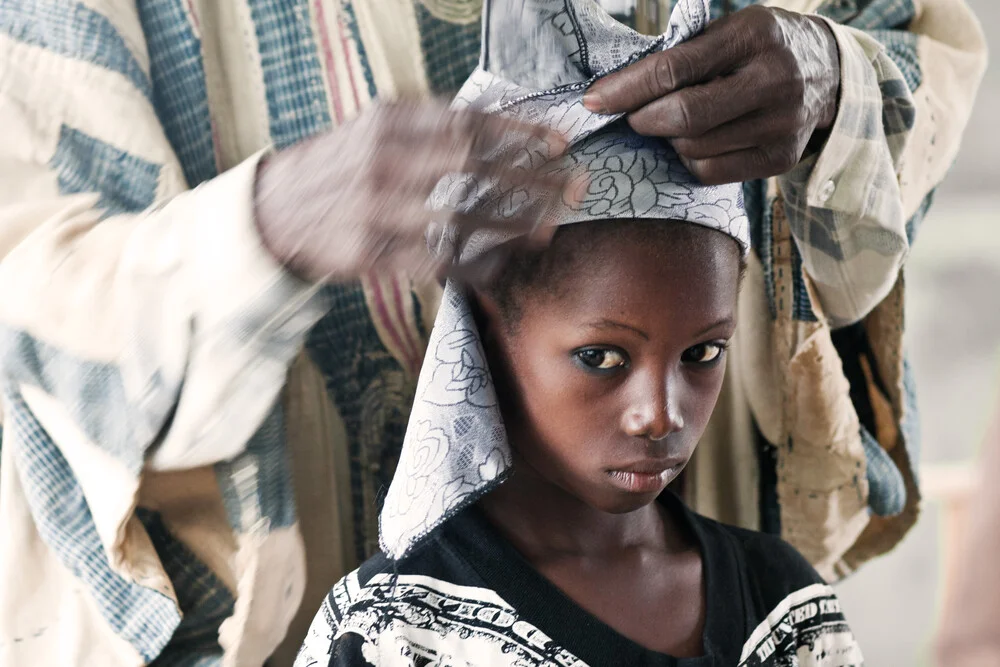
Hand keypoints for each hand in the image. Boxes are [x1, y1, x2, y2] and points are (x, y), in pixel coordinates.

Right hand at [254, 100, 567, 282]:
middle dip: (533, 180)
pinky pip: (437, 261)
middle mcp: (384, 161)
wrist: (273, 211)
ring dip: (513, 226)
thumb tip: (497, 125)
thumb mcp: (373, 127)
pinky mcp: (371, 253)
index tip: (560, 144)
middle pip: (475, 169)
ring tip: (551, 228)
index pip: (469, 123)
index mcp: (389, 122)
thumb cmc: (338, 166)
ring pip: (461, 219)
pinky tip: (504, 264)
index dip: (521, 134)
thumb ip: (427, 125)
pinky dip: (475, 264)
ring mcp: (377, 210)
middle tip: (574, 188)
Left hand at [583, 6, 839, 184]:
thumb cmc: (760, 47)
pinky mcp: (780, 158)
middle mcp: (774, 80)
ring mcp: (781, 124)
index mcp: (754, 36)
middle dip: (643, 119)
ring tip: (675, 122)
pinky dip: (690, 159)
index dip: (626, 89)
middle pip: (684, 116)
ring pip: (694, 148)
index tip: (594, 100)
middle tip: (633, 116)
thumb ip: (683, 53)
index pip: (674, 69)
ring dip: (669, 139)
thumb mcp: (730, 30)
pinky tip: (696, 141)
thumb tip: (616, 88)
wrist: (830, 71)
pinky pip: (711, 171)